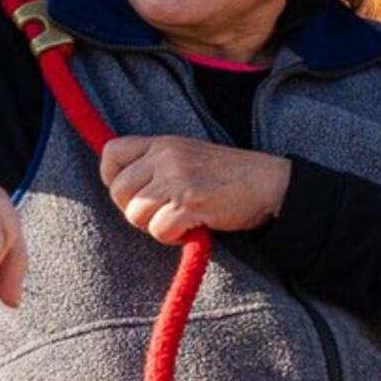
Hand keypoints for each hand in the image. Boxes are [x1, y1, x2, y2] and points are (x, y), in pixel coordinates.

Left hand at [99, 134, 291, 245]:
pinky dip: (173, 237)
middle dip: (135, 211)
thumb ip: (156, 164)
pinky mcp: (191, 203)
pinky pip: (160, 230)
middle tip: (161, 214)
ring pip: (136, 214)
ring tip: (179, 220)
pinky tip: (192, 228)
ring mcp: (178, 178)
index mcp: (163, 143)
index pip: (111, 152)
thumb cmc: (228, 176)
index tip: (132, 193)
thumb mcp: (187, 155)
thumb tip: (124, 190)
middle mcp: (166, 157)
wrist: (269, 184)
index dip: (113, 178)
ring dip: (155, 226)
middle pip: (119, 192)